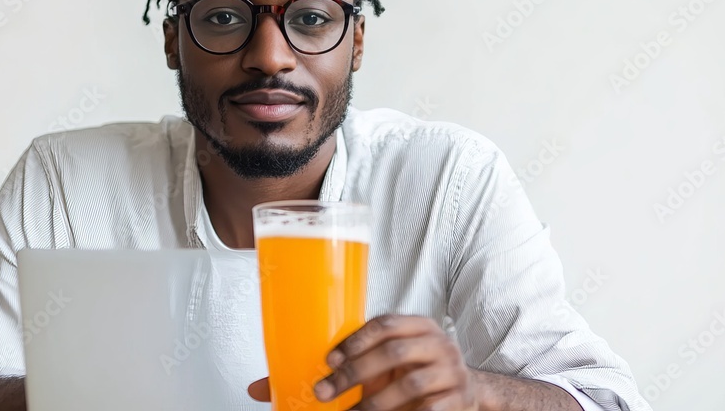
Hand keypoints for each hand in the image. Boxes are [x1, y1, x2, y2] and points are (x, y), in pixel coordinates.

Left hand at [248, 314, 477, 409]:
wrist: (466, 391)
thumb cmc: (409, 372)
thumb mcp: (378, 365)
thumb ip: (333, 370)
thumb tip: (259, 389)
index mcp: (416, 324)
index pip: (385, 322)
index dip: (356, 339)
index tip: (328, 359)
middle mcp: (437, 343)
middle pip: (395, 352)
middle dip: (356, 375)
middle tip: (325, 394)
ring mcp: (451, 371)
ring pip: (411, 385)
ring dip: (376, 404)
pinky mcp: (459, 400)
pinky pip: (433, 410)